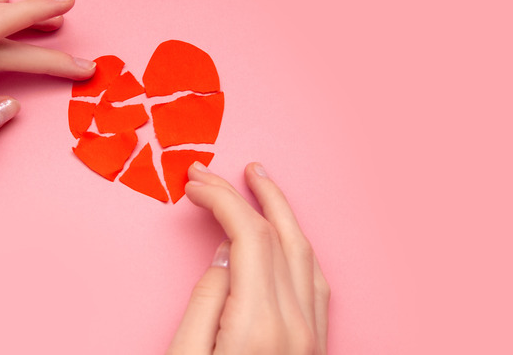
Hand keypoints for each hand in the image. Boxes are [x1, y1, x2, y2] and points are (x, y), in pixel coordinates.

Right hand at [167, 162, 329, 353]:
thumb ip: (204, 302)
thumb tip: (226, 255)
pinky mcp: (316, 346)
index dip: (222, 201)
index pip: (250, 237)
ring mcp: (312, 336)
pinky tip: (283, 232)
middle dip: (241, 196)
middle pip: (276, 236)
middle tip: (210, 175)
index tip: (195, 187)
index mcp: (258, 326)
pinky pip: (315, 281)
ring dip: (279, 210)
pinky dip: (297, 245)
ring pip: (303, 253)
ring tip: (257, 182)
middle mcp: (296, 326)